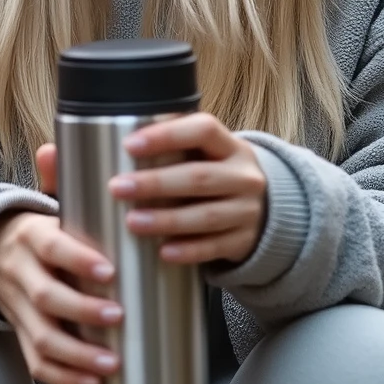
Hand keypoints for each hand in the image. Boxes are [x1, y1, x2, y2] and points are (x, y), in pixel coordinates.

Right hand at [0, 208, 123, 383]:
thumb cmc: (43, 236)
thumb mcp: (57, 220)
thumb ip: (90, 229)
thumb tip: (148, 234)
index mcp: (32, 236)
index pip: (52, 247)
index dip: (79, 260)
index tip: (110, 272)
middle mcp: (20, 271)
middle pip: (45, 296)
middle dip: (83, 310)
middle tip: (118, 317)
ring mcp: (16, 306)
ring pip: (41, 336)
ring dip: (77, 355)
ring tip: (111, 364)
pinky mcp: (18, 333)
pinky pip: (35, 362)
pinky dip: (64, 377)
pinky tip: (92, 382)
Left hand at [108, 113, 265, 266]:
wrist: (265, 210)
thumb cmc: (220, 176)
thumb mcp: (211, 154)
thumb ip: (179, 145)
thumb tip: (125, 139)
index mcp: (232, 147)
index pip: (204, 131)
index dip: (167, 135)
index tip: (130, 145)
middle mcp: (244, 177)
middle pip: (199, 177)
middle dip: (156, 183)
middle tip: (118, 187)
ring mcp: (247, 211)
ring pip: (206, 216)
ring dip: (167, 219)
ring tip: (133, 222)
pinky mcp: (244, 241)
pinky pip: (215, 247)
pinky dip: (188, 250)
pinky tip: (164, 252)